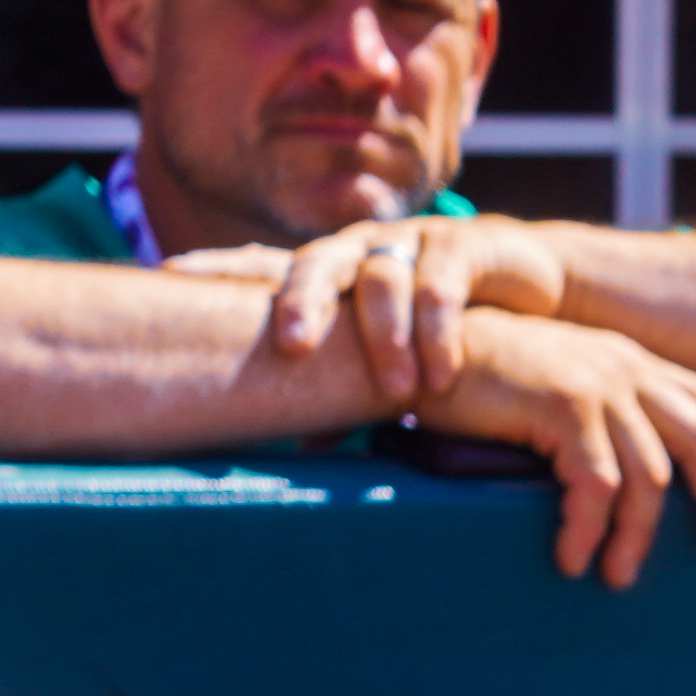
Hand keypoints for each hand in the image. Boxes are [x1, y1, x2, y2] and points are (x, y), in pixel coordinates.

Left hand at [170, 213, 569, 406]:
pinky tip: (444, 371)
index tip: (167, 274)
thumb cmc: (443, 327)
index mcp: (329, 273)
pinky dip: (441, 329)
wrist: (528, 286)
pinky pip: (443, 286)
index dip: (218, 267)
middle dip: (301, 303)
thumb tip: (305, 452)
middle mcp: (358, 250)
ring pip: (383, 279)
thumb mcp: (388, 359)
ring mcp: (409, 242)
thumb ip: (348, 392)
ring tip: (400, 389)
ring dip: (388, 336)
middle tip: (292, 346)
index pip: (261, 265)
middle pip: (313, 264)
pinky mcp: (462, 245)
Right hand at [411, 311, 695, 586]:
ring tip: (621, 576)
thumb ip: (605, 403)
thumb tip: (636, 458)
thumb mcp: (560, 378)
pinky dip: (590, 529)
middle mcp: (623, 369)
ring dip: (638, 536)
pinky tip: (577, 558)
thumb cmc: (485, 373)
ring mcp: (595, 386)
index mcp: (629, 361)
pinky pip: (597, 485)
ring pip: (651, 477)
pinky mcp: (562, 407)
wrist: (422, 345)